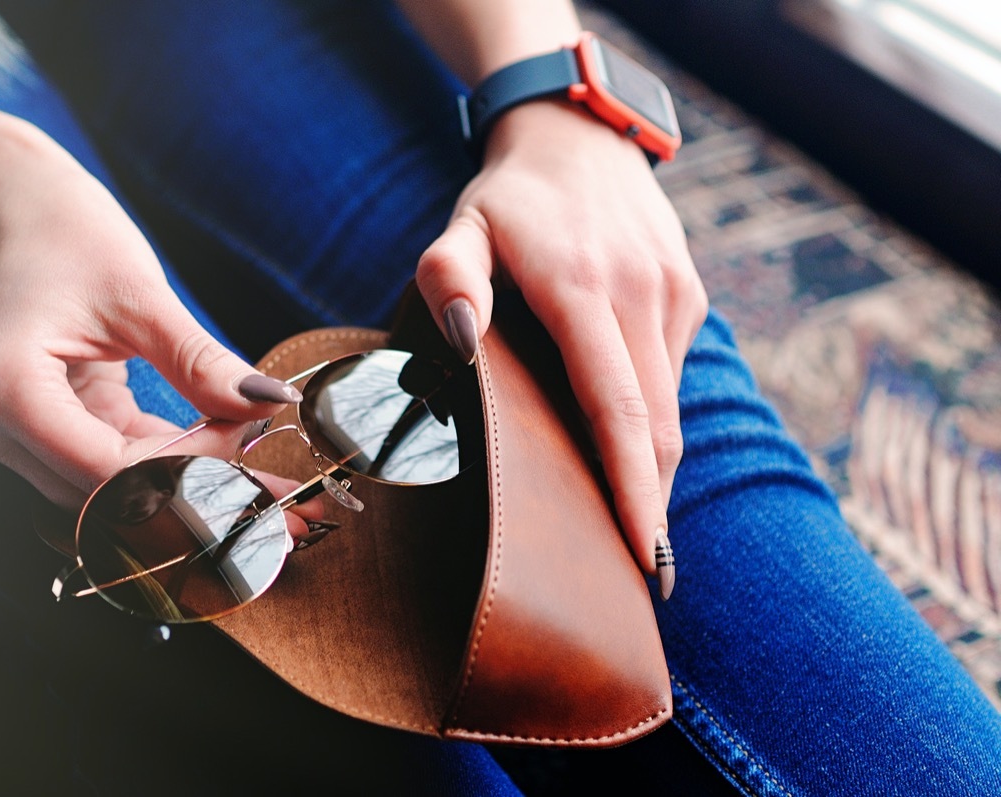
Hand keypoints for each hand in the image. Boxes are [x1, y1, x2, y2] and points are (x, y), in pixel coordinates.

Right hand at [0, 122, 299, 507]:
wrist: (23, 205)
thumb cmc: (67, 233)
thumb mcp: (142, 296)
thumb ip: (201, 362)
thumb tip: (268, 404)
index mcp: (10, 391)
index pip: (110, 470)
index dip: (186, 471)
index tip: (252, 445)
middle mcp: (2, 427)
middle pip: (109, 493)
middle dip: (192, 489)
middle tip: (271, 483)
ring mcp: (20, 432)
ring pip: (114, 489)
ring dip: (185, 481)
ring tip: (257, 467)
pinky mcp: (50, 426)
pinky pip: (116, 462)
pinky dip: (170, 457)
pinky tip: (223, 445)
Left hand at [415, 101, 707, 581]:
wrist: (580, 136)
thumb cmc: (509, 199)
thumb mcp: (464, 227)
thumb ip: (450, 279)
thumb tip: (459, 339)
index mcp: (586, 288)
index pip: (618, 410)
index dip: (633, 490)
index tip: (644, 556)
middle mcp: (643, 295)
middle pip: (656, 428)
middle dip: (650, 505)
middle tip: (637, 576)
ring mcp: (675, 295)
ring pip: (672, 409)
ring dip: (653, 472)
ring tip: (632, 531)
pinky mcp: (690, 295)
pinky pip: (673, 377)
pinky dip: (654, 426)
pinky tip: (629, 456)